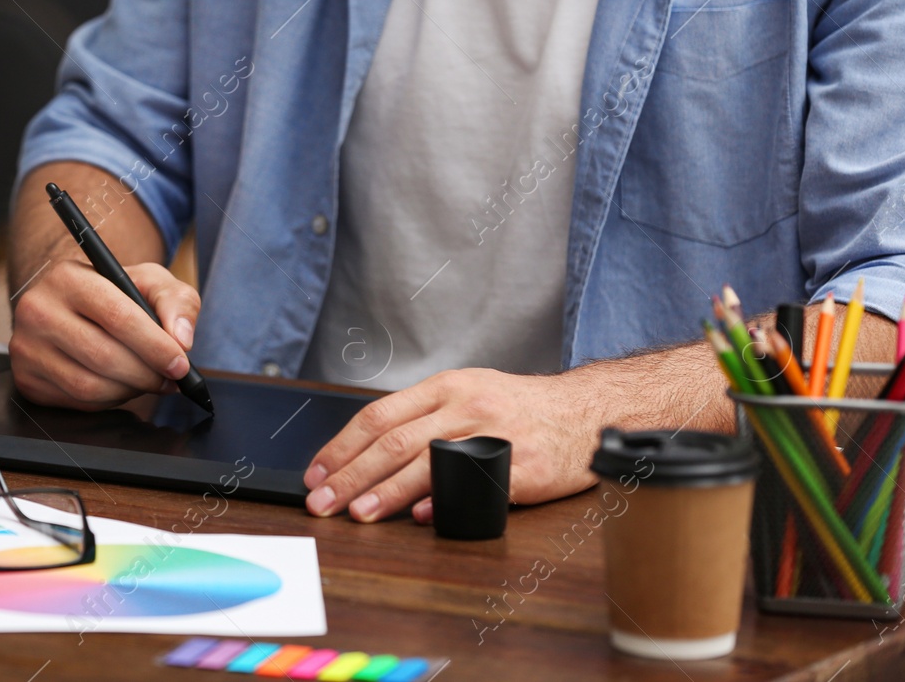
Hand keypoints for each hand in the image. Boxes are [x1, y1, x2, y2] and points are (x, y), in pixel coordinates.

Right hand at [10, 259, 200, 409]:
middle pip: (103, 355)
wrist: (71, 305)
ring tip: (148, 381)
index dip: (154, 346)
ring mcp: (26, 346)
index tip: (180, 364)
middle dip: (146, 374)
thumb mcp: (149, 281)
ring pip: (89, 385)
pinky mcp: (26, 378)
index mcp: (68, 277)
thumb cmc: (115, 292)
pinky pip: (76, 402)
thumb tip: (181, 339)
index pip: (117, 316)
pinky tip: (121, 386)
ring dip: (129, 390)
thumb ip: (176, 301)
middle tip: (170, 379)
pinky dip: (109, 400)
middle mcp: (38, 309)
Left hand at [302, 367, 604, 522]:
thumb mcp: (469, 394)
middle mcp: (465, 405)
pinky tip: (420, 517)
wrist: (587, 412)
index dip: (342, 446)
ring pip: (426, 462)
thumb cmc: (521, 408)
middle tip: (322, 501)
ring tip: (357, 513)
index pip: (379, 415)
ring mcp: (494, 434)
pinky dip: (443, 501)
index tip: (317, 473)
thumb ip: (424, 419)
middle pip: (394, 441)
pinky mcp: (523, 466)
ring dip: (385, 491)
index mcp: (445, 387)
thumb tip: (372, 459)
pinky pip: (475, 485)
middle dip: (351, 474)